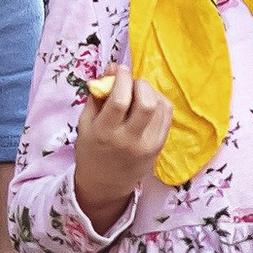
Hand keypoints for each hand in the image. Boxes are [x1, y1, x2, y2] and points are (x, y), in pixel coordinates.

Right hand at [72, 61, 172, 231]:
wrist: (105, 184)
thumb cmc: (92, 149)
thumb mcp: (85, 123)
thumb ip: (97, 95)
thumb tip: (113, 68)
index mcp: (105, 133)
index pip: (120, 99)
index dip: (122, 78)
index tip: (119, 70)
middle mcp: (129, 140)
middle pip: (146, 102)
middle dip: (139, 83)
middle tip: (131, 84)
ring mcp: (148, 144)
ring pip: (160, 106)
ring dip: (150, 91)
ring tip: (138, 94)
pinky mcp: (160, 146)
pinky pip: (167, 115)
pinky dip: (159, 102)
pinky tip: (147, 104)